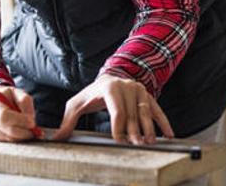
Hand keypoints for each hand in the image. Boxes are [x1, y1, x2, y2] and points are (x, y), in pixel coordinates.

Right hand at [0, 86, 37, 141]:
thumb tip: (31, 120)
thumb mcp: (18, 93)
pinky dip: (14, 137)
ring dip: (21, 135)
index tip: (32, 122)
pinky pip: (6, 141)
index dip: (20, 121)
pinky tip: (15, 128)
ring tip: (25, 126)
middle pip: (8, 131)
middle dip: (25, 132)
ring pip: (9, 138)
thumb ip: (25, 102)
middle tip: (35, 129)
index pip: (5, 117)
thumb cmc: (8, 97)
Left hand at [51, 74, 174, 144]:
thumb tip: (57, 137)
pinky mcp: (147, 95)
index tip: (119, 140)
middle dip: (134, 131)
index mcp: (109, 87)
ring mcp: (138, 89)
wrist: (108, 79)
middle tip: (136, 145)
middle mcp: (126, 86)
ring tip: (149, 142)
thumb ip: (68, 121)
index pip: (116, 110)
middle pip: (132, 113)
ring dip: (149, 128)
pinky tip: (168, 135)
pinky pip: (156, 109)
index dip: (118, 126)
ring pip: (145, 111)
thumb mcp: (77, 105)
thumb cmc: (91, 94)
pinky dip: (163, 122)